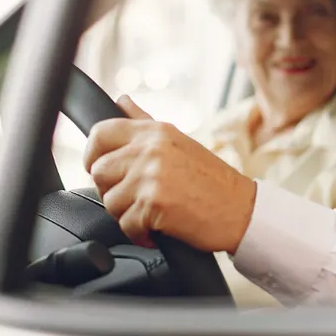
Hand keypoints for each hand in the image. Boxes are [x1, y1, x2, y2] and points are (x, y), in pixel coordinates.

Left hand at [84, 96, 256, 253]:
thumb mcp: (178, 140)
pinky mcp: (154, 203)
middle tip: (135, 199)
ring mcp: (152, 175)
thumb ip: (144, 121)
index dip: (92, 155)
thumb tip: (121, 100)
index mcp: (155, 131)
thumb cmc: (212, 180)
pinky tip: (156, 230)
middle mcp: (151, 149)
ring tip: (151, 213)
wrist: (242, 211)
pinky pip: (125, 225)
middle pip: (99, 171)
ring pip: (109, 201)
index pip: (100, 133)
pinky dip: (139, 234)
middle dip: (112, 190)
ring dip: (127, 215)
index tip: (100, 170)